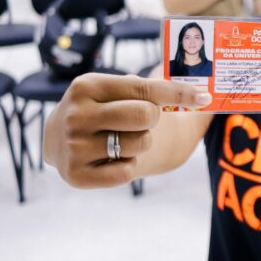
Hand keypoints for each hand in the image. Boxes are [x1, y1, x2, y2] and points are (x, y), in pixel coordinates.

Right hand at [42, 74, 211, 187]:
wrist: (58, 139)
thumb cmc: (100, 109)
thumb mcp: (112, 90)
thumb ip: (149, 88)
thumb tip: (201, 96)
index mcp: (87, 86)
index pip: (144, 88)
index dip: (178, 93)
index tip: (202, 97)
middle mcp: (76, 115)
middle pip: (145, 116)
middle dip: (154, 118)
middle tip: (145, 119)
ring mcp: (73, 146)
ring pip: (139, 144)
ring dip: (142, 142)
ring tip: (123, 138)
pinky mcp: (76, 175)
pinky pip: (126, 173)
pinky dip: (129, 166)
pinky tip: (114, 158)